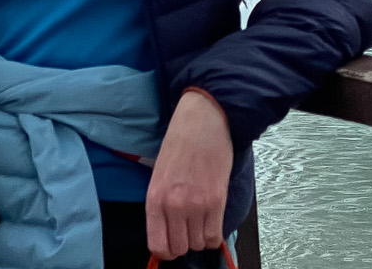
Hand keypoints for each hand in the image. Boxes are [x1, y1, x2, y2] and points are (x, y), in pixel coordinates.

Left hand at [145, 88, 231, 262]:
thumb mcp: (159, 174)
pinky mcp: (216, 201)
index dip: (166, 250)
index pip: (157, 245)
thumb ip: (161, 204)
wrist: (203, 120)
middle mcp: (173, 205)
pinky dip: (214, 234)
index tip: (171, 244)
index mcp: (154, 198)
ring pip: (198, 244)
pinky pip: (215, 236)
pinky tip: (211, 220)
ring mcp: (196, 204)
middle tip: (187, 229)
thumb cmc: (180, 142)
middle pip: (179, 248)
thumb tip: (165, 231)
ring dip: (199, 237)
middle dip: (184, 243)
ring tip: (200, 219)